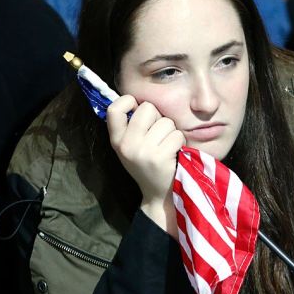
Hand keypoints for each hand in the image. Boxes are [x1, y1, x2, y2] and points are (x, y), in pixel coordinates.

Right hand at [106, 96, 184, 237]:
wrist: (158, 195)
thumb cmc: (147, 164)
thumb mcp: (130, 147)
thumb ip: (131, 126)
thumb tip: (136, 98)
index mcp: (116, 140)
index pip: (114, 108)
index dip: (128, 101)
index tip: (137, 108)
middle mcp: (126, 145)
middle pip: (147, 108)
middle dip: (158, 117)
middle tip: (158, 135)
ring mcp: (142, 151)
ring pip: (166, 121)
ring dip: (171, 132)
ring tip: (166, 147)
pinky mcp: (159, 157)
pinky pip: (177, 134)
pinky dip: (180, 142)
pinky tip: (174, 154)